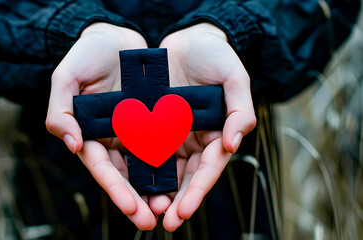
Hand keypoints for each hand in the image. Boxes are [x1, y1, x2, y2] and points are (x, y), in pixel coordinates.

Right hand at [45, 23, 155, 229]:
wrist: (115, 37)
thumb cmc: (86, 55)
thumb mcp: (66, 79)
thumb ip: (60, 112)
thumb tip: (72, 146)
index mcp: (90, 134)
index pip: (102, 168)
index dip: (116, 190)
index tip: (132, 209)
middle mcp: (114, 138)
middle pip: (126, 176)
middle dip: (139, 200)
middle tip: (154, 222)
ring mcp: (135, 131)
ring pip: (148, 166)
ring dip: (160, 189)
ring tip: (175, 209)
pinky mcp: (155, 121)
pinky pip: (165, 144)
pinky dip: (173, 162)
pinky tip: (186, 179)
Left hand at [151, 23, 256, 230]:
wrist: (187, 38)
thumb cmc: (216, 56)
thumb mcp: (235, 77)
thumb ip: (240, 110)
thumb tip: (233, 144)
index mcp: (215, 133)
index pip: (208, 169)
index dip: (197, 192)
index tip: (182, 212)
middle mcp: (193, 139)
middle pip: (185, 177)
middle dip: (175, 201)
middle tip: (162, 223)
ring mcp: (171, 133)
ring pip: (163, 169)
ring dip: (154, 191)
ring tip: (142, 211)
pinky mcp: (150, 124)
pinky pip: (143, 148)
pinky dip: (138, 167)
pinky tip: (128, 182)